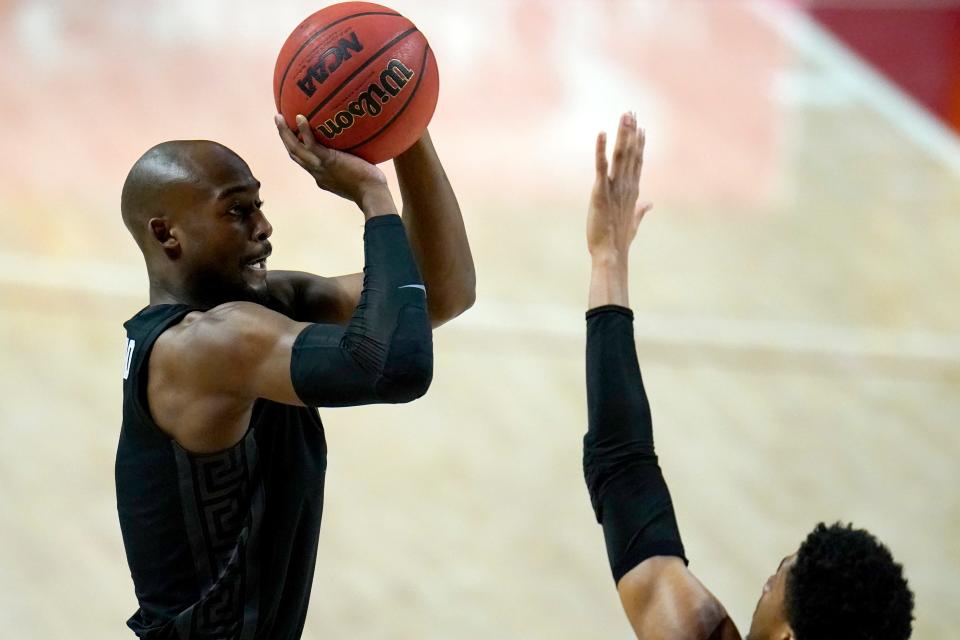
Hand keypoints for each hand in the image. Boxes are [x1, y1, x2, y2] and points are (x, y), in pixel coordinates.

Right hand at [274, 114, 395, 216]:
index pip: (305, 163)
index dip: (297, 151)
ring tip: (279, 117)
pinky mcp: (327, 161)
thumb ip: (354, 166)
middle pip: (294, 155)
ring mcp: (320, 167)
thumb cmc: (371, 188)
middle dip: (285, 139)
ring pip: (295, 149)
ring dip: (284, 133)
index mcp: (322, 178)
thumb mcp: (357, 177)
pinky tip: (300, 117)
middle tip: (279, 123)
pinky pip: (311, 144)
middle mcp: (317, 173)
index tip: (294, 139)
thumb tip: (362, 153)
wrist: (372, 194)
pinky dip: (304, 131)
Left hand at [587, 112, 651, 262]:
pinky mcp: (600, 192)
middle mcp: (626, 186)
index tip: (641, 127)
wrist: (611, 255)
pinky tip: (602, 133)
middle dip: (631, 132)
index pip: (638, 162)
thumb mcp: (633, 222)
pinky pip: (601, 167)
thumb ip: (641, 210)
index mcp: (632, 192)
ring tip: (624, 116)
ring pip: (620, 156)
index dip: (639, 144)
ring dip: (622, 134)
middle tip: (631, 112)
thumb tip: (650, 204)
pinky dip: (601, 149)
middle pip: (631, 153)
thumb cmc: (619, 241)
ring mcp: (615, 188)